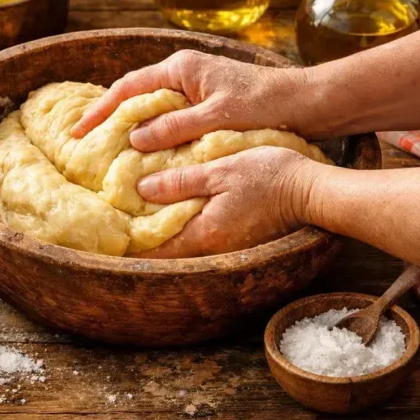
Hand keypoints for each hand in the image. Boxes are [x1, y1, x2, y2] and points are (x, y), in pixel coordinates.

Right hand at [71, 49, 305, 150]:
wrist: (304, 102)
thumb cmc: (263, 104)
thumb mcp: (217, 117)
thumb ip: (176, 127)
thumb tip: (134, 139)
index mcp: (180, 68)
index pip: (127, 88)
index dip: (100, 111)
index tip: (77, 132)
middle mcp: (181, 73)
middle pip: (133, 95)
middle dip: (107, 118)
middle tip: (83, 144)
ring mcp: (191, 87)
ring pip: (149, 107)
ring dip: (128, 127)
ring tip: (106, 151)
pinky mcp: (202, 103)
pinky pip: (166, 117)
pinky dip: (151, 133)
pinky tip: (143, 152)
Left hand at [128, 147, 317, 258]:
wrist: (311, 189)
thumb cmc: (268, 175)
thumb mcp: (220, 170)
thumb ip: (180, 182)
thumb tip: (142, 188)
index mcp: (204, 232)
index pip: (157, 249)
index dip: (131, 243)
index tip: (109, 233)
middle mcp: (212, 246)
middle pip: (167, 250)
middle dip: (143, 239)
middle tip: (117, 222)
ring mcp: (226, 245)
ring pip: (183, 244)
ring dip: (162, 233)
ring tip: (138, 215)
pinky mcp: (236, 238)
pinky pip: (199, 237)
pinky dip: (181, 227)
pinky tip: (173, 210)